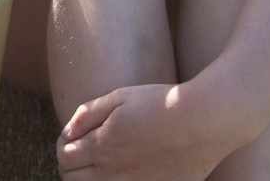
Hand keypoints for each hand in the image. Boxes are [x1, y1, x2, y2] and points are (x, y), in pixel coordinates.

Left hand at [56, 84, 232, 180]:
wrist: (205, 121)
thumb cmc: (162, 104)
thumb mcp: (120, 97)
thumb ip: (88, 114)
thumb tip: (68, 131)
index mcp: (102, 147)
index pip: (65, 158)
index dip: (63, 145)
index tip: (75, 136)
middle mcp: (114, 172)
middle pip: (73, 180)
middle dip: (70, 165)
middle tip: (82, 151)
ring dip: (90, 178)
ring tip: (101, 162)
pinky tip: (123, 171)